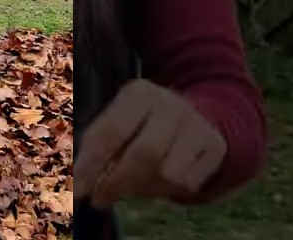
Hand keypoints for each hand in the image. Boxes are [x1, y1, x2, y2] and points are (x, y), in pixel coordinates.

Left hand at [75, 80, 225, 208]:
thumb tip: (77, 182)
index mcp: (139, 93)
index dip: (92, 164)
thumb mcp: (119, 121)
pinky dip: (168, 190)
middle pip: (144, 155)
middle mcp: (171, 104)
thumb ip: (98, 147)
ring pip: (168, 174)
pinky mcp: (215, 146)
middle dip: (118, 183)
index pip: (111, 132)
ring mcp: (197, 125)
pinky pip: (187, 183)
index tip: (78, 190)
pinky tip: (159, 180)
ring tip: (133, 185)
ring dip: (144, 188)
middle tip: (101, 199)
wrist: (196, 114)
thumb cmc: (142, 123)